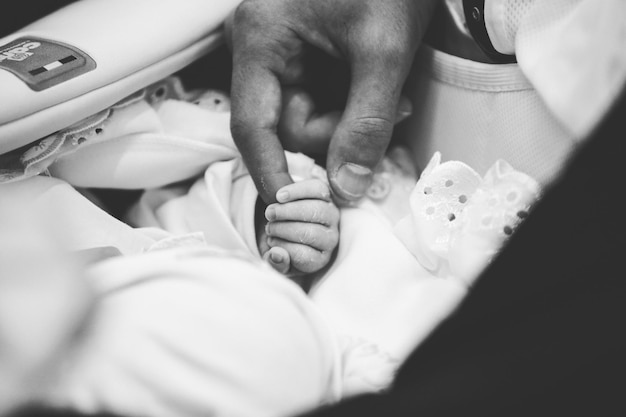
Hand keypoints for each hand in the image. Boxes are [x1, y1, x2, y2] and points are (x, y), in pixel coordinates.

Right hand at [227, 0, 437, 204]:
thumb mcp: (383, 51)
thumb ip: (366, 124)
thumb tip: (346, 188)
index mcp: (260, 37)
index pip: (252, 126)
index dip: (271, 172)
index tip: (293, 209)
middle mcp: (258, 46)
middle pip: (285, 125)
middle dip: (338, 134)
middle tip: (390, 117)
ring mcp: (278, 49)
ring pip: (305, 116)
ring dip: (350, 121)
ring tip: (396, 98)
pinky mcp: (300, 53)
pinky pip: (317, 99)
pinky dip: (350, 106)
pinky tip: (381, 90)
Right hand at [257, 179, 339, 275]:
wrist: (287, 224)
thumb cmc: (283, 246)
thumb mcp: (278, 261)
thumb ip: (276, 264)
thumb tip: (275, 255)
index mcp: (320, 259)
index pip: (305, 256)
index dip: (284, 248)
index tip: (271, 243)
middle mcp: (330, 238)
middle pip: (311, 232)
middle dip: (284, 229)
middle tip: (268, 228)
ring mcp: (331, 216)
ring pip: (315, 210)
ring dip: (287, 211)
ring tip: (270, 213)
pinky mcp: (327, 196)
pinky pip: (317, 189)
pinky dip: (296, 191)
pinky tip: (279, 196)